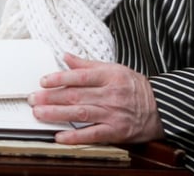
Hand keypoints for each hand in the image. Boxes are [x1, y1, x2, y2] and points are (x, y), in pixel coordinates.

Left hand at [28, 52, 163, 144]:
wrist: (161, 107)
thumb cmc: (135, 87)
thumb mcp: (114, 69)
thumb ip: (87, 65)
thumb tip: (65, 56)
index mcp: (109, 76)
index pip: (80, 76)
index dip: (59, 78)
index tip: (43, 81)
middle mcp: (110, 94)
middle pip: (76, 95)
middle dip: (51, 98)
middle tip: (33, 99)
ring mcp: (113, 114)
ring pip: (80, 113)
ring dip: (57, 114)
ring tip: (39, 114)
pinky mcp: (116, 131)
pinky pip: (92, 134)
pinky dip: (75, 136)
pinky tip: (60, 136)